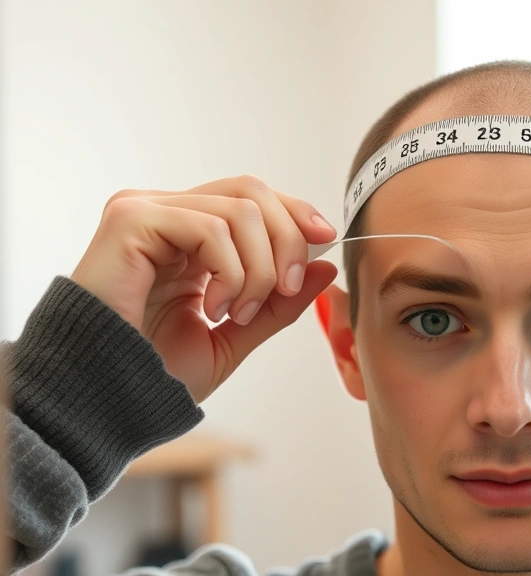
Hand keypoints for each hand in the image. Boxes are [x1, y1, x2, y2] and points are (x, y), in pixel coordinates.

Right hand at [70, 176, 338, 401]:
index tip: (326, 240)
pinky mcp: (130, 220)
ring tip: (239, 313)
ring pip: (239, 210)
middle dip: (288, 240)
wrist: (109, 398)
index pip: (251, 198)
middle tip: (284, 291)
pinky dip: (230, 270)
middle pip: (251, 192)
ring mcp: (145, 211)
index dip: (294, 212)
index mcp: (188, 235)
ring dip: (258, 268)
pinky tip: (213, 307)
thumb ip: (281, 301)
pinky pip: (209, 226)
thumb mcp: (238, 333)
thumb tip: (326, 264)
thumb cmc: (159, 371)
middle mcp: (166, 213)